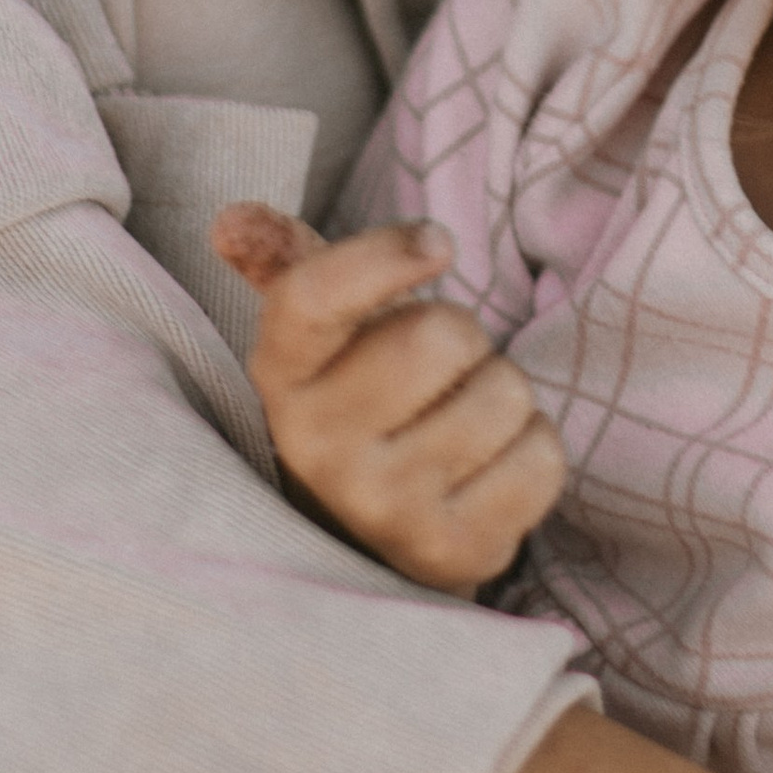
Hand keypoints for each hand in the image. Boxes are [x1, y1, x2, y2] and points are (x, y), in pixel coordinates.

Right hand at [210, 203, 565, 595]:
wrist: (370, 544)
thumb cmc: (360, 404)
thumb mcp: (321, 339)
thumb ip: (289, 266)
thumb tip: (231, 221)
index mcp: (281, 377)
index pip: (313, 298)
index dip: (382, 255)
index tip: (438, 243)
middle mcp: (317, 448)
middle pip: (441, 335)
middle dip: (466, 337)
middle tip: (443, 371)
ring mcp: (382, 507)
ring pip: (503, 393)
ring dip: (504, 393)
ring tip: (460, 423)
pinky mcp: (449, 551)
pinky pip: (540, 458)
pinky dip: (533, 449)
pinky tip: (488, 469)